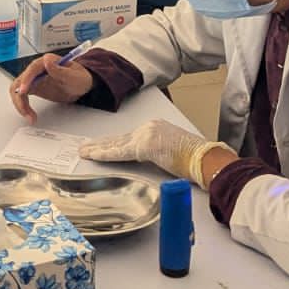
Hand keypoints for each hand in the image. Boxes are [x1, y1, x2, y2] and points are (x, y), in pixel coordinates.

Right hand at [10, 53, 94, 123]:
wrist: (80, 85)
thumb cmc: (79, 78)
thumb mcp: (74, 76)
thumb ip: (61, 70)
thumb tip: (47, 61)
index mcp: (46, 62)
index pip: (32, 69)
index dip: (26, 80)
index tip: (23, 91)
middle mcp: (37, 69)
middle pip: (20, 81)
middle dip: (20, 97)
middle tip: (25, 110)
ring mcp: (34, 79)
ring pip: (18, 90)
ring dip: (20, 104)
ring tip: (30, 117)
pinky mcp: (34, 88)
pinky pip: (22, 97)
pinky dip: (24, 107)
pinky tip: (30, 115)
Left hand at [79, 117, 232, 187]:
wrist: (204, 158)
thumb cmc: (194, 160)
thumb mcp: (171, 152)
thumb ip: (156, 153)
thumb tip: (149, 160)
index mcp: (155, 128)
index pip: (128, 137)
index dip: (112, 143)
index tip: (99, 145)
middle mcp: (148, 128)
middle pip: (119, 139)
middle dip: (101, 144)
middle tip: (85, 147)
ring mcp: (146, 135)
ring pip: (116, 144)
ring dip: (98, 149)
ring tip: (84, 152)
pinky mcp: (145, 146)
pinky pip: (120, 152)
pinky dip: (105, 154)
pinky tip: (94, 155)